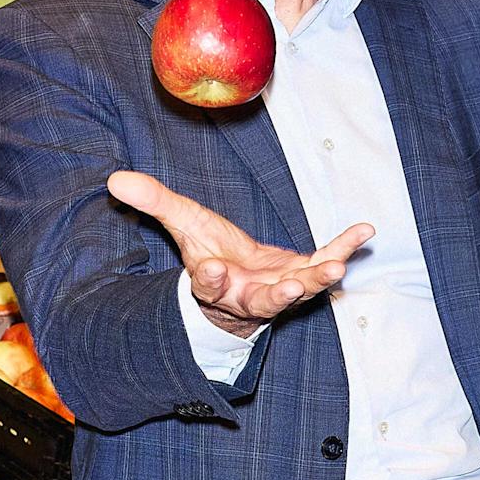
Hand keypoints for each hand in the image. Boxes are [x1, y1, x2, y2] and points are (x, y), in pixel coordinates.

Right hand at [106, 170, 370, 335]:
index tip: (208, 269)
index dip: (208, 279)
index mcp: (213, 286)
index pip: (208, 285)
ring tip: (335, 269)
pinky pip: (326, 261)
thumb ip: (154, 202)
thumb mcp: (181, 223)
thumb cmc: (208, 252)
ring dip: (317, 280)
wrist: (235, 281)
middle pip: (260, 300)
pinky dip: (344, 247)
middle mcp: (248, 295)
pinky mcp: (304, 275)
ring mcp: (279, 289)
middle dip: (275, 295)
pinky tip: (364, 230)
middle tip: (290, 289)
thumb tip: (115, 180)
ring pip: (299, 290)